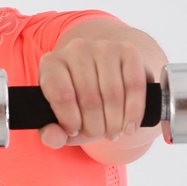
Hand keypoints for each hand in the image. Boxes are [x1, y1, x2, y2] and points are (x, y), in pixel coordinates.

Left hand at [36, 37, 151, 148]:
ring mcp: (104, 47)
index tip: (75, 131)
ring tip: (113, 132)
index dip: (70, 121)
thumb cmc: (78, 103)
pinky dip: (134, 111)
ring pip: (113, 94)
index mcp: (52, 63)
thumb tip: (54, 138)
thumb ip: (51, 134)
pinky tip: (130, 126)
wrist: (105, 79)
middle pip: (90, 98)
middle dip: (96, 126)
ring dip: (115, 122)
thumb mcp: (60, 120)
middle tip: (99, 135)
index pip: (62, 96)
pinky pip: (134, 85)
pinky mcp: (129, 51)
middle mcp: (76, 49)